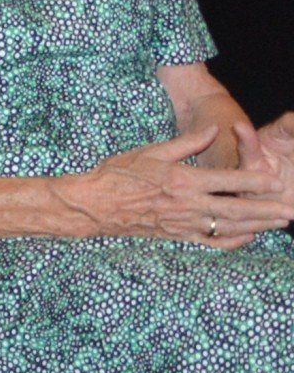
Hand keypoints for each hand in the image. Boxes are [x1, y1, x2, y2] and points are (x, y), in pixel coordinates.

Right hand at [67, 123, 293, 243]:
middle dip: (266, 210)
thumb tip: (214, 129)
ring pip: (230, 228)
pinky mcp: (180, 236)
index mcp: (182, 180)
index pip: (227, 181)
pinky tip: (250, 237)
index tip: (275, 181)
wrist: (97, 204)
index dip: (254, 182)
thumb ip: (187, 142)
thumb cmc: (120, 173)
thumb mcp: (152, 151)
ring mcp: (185, 223)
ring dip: (258, 226)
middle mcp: (188, 204)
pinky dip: (235, 241)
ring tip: (279, 222)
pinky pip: (214, 242)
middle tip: (290, 210)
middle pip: (237, 209)